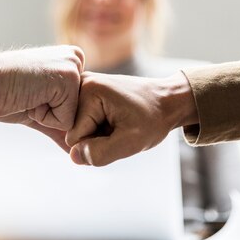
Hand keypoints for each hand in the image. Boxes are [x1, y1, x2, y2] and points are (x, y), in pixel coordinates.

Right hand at [0, 45, 84, 149]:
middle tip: (30, 94)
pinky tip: (30, 97)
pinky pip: (66, 122)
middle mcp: (76, 59)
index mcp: (71, 60)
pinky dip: (44, 118)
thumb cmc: (5, 93)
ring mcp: (74, 68)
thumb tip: (75, 150)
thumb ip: (61, 123)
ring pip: (74, 118)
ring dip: (47, 117)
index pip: (77, 107)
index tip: (32, 94)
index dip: (51, 112)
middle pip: (80, 113)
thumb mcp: (39, 108)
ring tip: (30, 96)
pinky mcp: (69, 80)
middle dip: (52, 115)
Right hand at [65, 71, 197, 165]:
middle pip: (72, 132)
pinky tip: (113, 120)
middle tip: (119, 128)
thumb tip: (73, 156)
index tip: (119, 132)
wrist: (166, 101)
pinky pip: (80, 122)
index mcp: (89, 91)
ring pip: (76, 128)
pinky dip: (96, 127)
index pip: (74, 138)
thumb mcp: (131, 142)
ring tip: (117, 123)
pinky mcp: (85, 91)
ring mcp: (82, 86)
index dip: (96, 144)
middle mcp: (80, 83)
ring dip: (96, 133)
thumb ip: (100, 153)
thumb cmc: (152, 118)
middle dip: (95, 138)